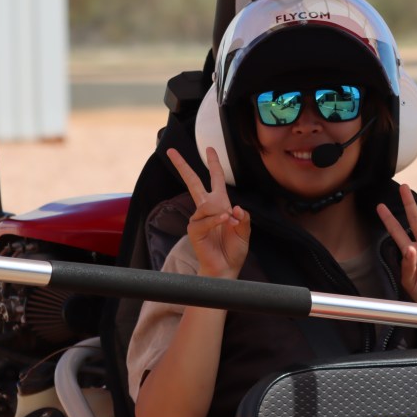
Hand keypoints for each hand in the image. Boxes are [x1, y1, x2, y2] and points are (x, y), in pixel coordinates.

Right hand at [168, 147, 249, 278]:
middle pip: (193, 182)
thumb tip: (236, 207)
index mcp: (220, 205)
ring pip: (207, 205)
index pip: (215, 179)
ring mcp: (198, 219)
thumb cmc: (234, 250)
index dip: (213, 164)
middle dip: (183, 166)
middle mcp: (207, 209)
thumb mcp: (245, 232)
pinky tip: (225, 221)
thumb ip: (243, 219)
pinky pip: (206, 219)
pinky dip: (217, 220)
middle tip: (171, 151)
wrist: (225, 268)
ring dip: (221, 212)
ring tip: (230, 224)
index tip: (209, 148)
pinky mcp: (194, 230)